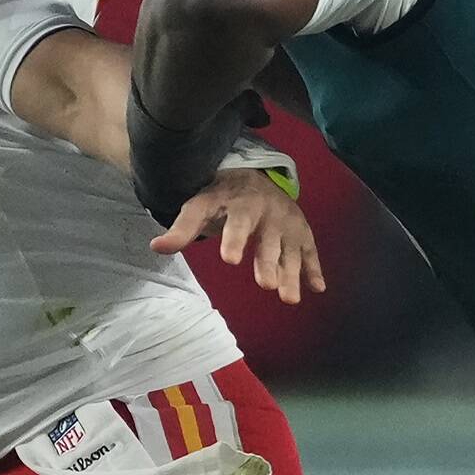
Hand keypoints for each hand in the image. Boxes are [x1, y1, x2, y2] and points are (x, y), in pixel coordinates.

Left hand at [149, 169, 325, 304]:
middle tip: (266, 285)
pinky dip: (314, 268)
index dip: (234, 239)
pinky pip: (310, 251)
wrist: (254, 175)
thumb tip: (156, 248)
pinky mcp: (301, 232)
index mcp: (241, 204)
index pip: (237, 222)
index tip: (229, 260)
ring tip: (289, 299)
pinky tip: (318, 288)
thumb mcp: (200, 206)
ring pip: (290, 250)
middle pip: (268, 240)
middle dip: (268, 262)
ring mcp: (287, 223)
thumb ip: (182, 228)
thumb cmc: (222, 197)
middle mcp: (268, 212)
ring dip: (292, 273)